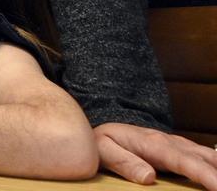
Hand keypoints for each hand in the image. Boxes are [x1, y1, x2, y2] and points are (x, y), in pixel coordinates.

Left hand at [95, 122, 216, 189]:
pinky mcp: (185, 151)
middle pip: (208, 159)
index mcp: (154, 144)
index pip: (186, 161)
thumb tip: (148, 178)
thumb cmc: (102, 142)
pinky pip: (208, 159)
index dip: (206, 175)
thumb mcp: (104, 150)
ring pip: (212, 157)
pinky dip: (216, 166)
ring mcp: (181, 146)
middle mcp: (173, 143)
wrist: (105, 129)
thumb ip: (124, 163)